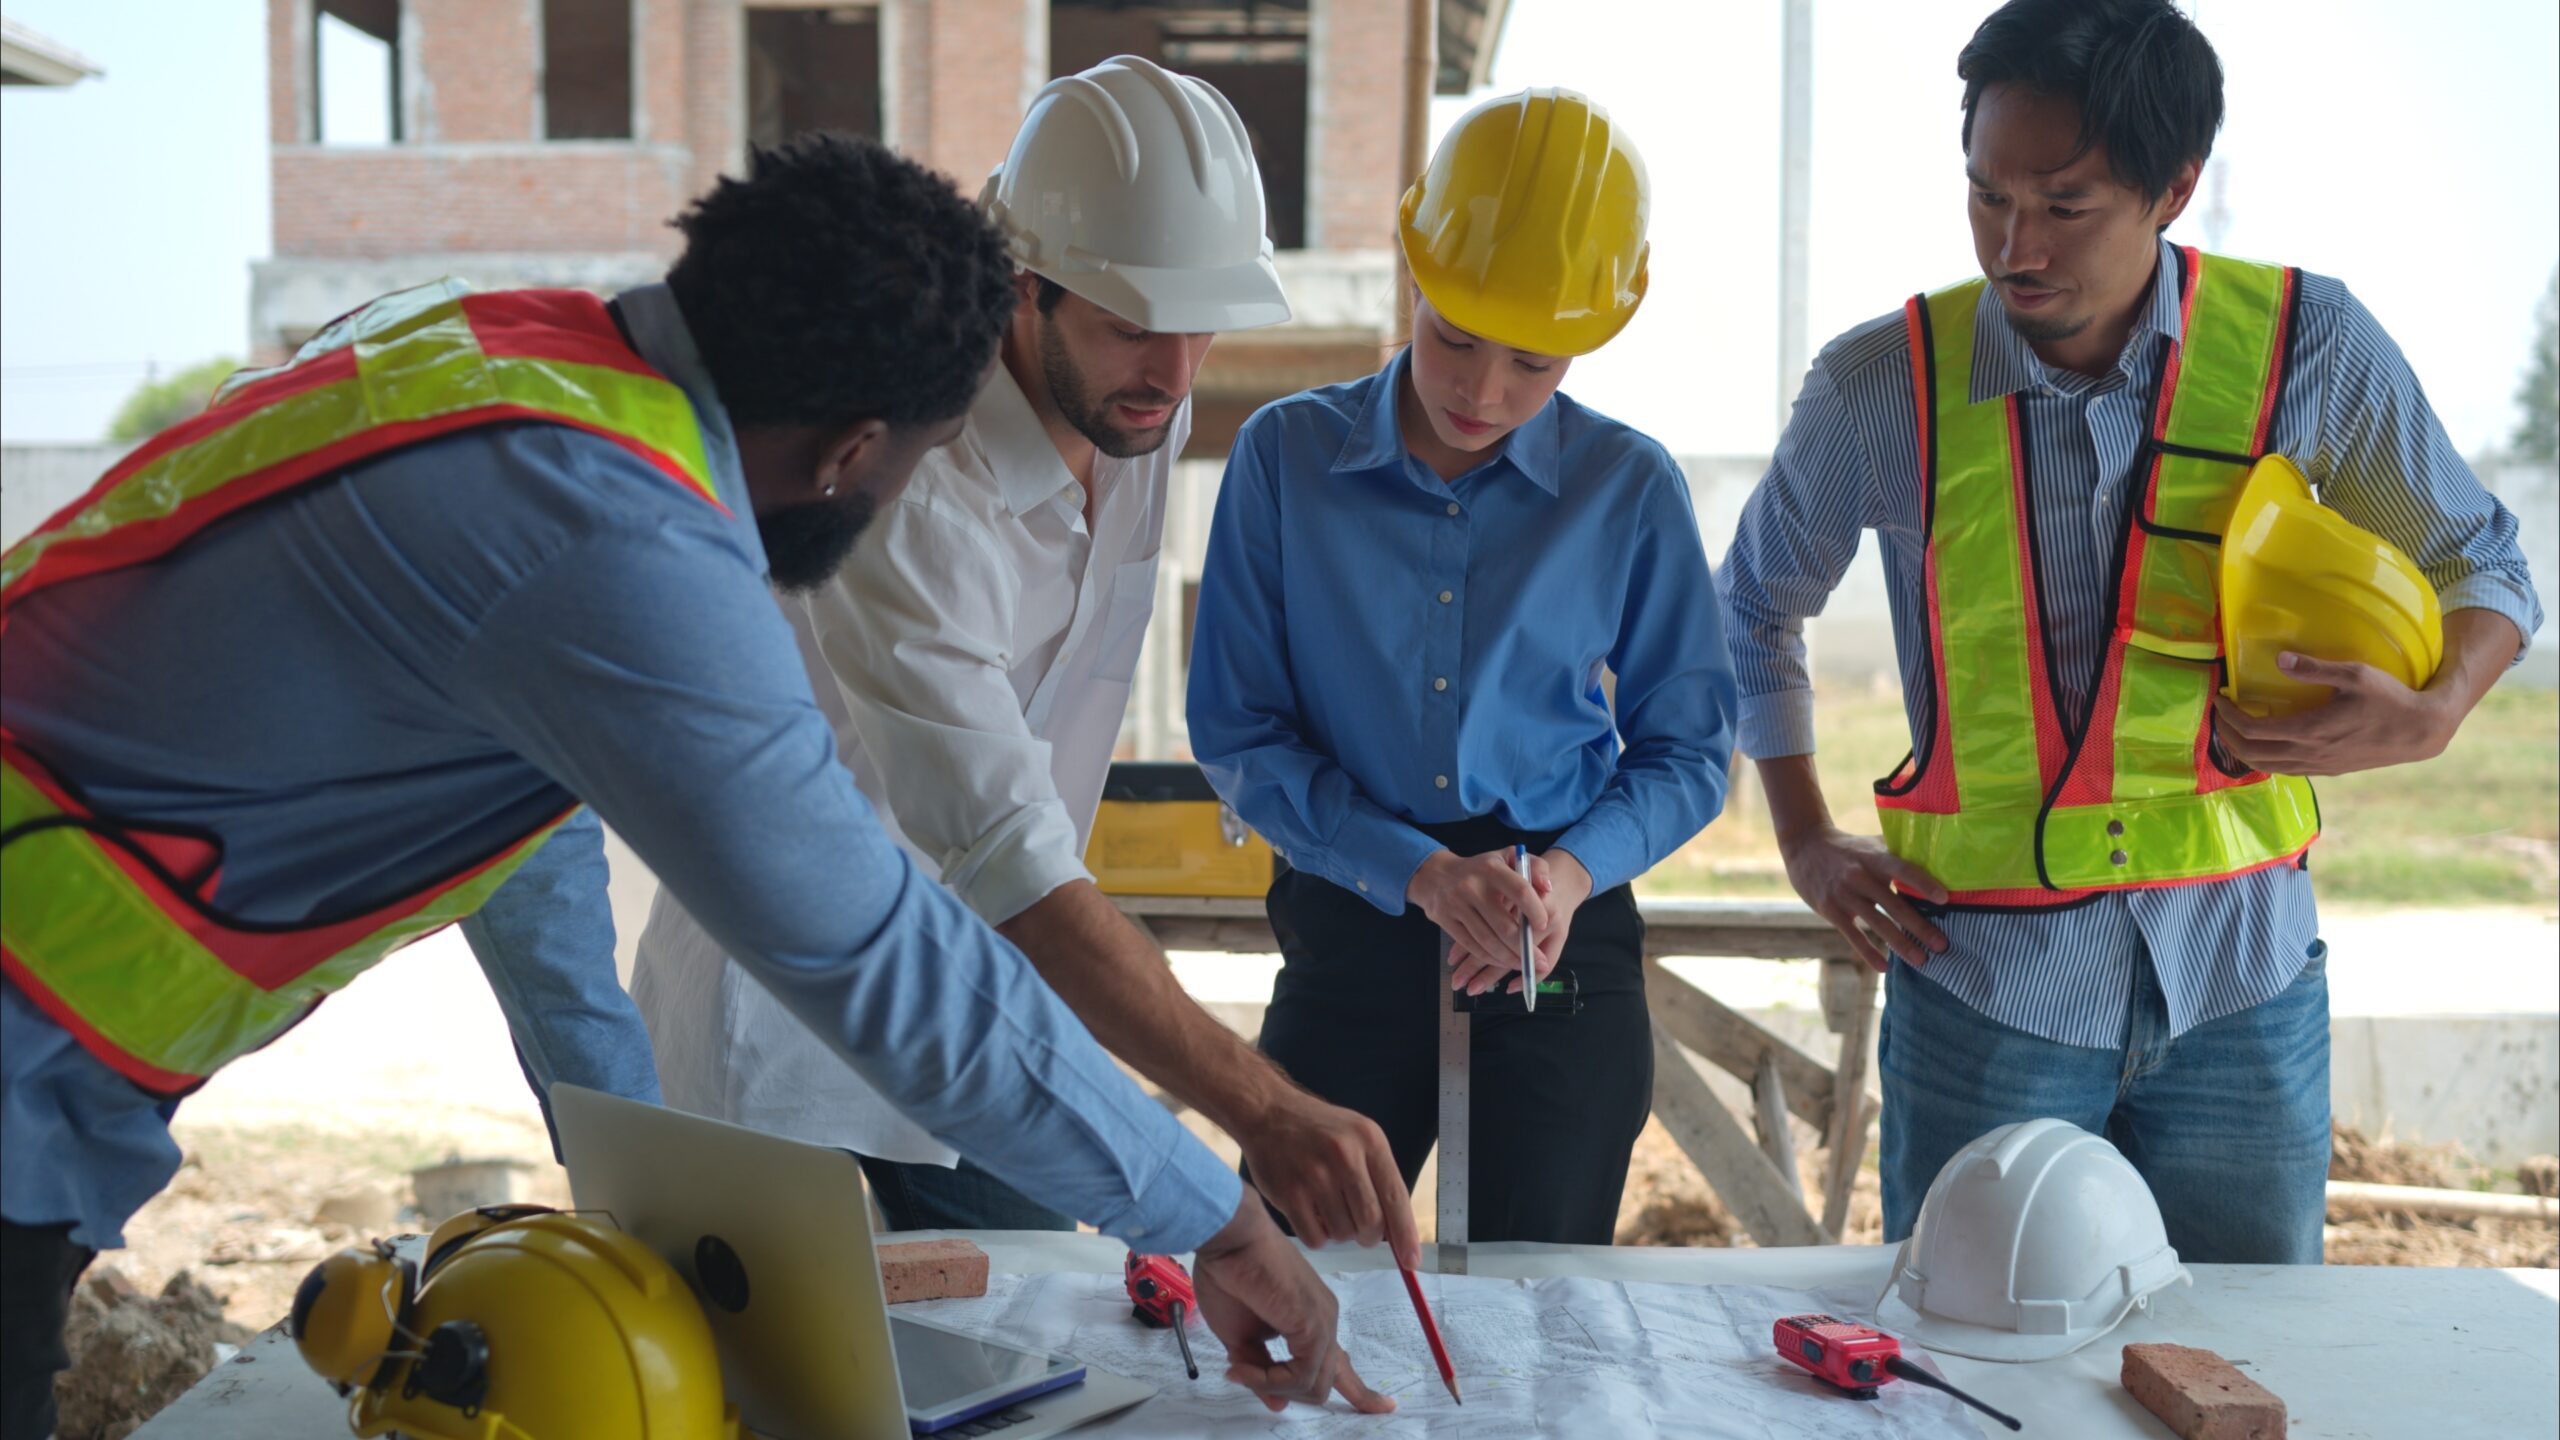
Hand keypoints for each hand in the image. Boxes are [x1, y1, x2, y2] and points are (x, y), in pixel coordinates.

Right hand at [1191, 1187, 1393, 1414]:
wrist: (1228, 1239)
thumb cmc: (1229, 1276)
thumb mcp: (1241, 1338)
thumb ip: (1261, 1370)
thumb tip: (1277, 1405)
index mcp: (1311, 1320)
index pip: (1341, 1364)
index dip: (1362, 1392)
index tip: (1386, 1407)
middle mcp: (1325, 1320)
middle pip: (1328, 1381)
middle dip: (1285, 1392)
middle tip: (1242, 1374)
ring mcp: (1323, 1321)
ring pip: (1313, 1385)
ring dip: (1270, 1385)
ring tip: (1237, 1366)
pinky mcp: (1313, 1323)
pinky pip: (1300, 1375)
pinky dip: (1269, 1379)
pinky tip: (1244, 1364)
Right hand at [1236, 1090, 1421, 1268]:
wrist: (1269, 1112)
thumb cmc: (1320, 1130)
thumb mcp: (1358, 1137)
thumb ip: (1378, 1176)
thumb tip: (1396, 1232)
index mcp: (1369, 1140)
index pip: (1395, 1197)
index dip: (1405, 1234)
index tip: (1411, 1260)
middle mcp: (1344, 1155)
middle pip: (1371, 1221)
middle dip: (1369, 1235)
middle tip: (1361, 1230)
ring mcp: (1314, 1174)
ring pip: (1343, 1233)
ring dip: (1341, 1232)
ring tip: (1330, 1210)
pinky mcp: (1289, 1193)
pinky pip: (1315, 1238)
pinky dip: (1318, 1237)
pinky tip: (1312, 1215)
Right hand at [1449, 849, 1590, 995]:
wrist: (1436, 874)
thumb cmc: (1482, 868)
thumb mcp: (1509, 857)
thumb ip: (1536, 866)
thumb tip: (1548, 887)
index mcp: (1492, 868)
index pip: (1520, 891)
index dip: (1535, 911)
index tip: (1544, 925)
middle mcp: (1472, 886)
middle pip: (1504, 925)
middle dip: (1525, 947)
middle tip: (1539, 961)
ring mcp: (1456, 904)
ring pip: (1488, 940)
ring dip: (1509, 958)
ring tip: (1524, 965)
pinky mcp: (1445, 920)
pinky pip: (1472, 945)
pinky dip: (1490, 958)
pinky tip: (1503, 962)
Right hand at [1779, 824, 1948, 972]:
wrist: (1805, 847)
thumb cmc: (1849, 848)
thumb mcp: (1871, 844)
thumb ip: (1898, 854)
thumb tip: (1936, 865)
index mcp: (1874, 857)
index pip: (1903, 869)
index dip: (1923, 883)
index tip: (1944, 899)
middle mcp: (1860, 876)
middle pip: (1894, 904)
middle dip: (1920, 927)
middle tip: (1942, 945)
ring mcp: (1844, 894)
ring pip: (1877, 923)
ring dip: (1900, 944)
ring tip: (1921, 960)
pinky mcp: (1830, 910)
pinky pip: (1853, 935)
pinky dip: (1869, 952)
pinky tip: (1884, 967)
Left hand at [2213, 651, 2455, 776]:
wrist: (2420, 731)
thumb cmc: (2390, 698)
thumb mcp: (2354, 674)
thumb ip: (2314, 668)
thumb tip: (2280, 659)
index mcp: (2310, 730)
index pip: (2253, 730)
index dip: (2230, 717)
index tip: (2221, 699)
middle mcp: (2310, 753)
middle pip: (2252, 753)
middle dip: (2228, 735)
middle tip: (2220, 715)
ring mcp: (2319, 766)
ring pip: (2267, 767)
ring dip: (2243, 751)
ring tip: (2234, 730)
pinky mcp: (2329, 771)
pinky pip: (2286, 770)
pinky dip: (2265, 759)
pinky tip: (2266, 744)